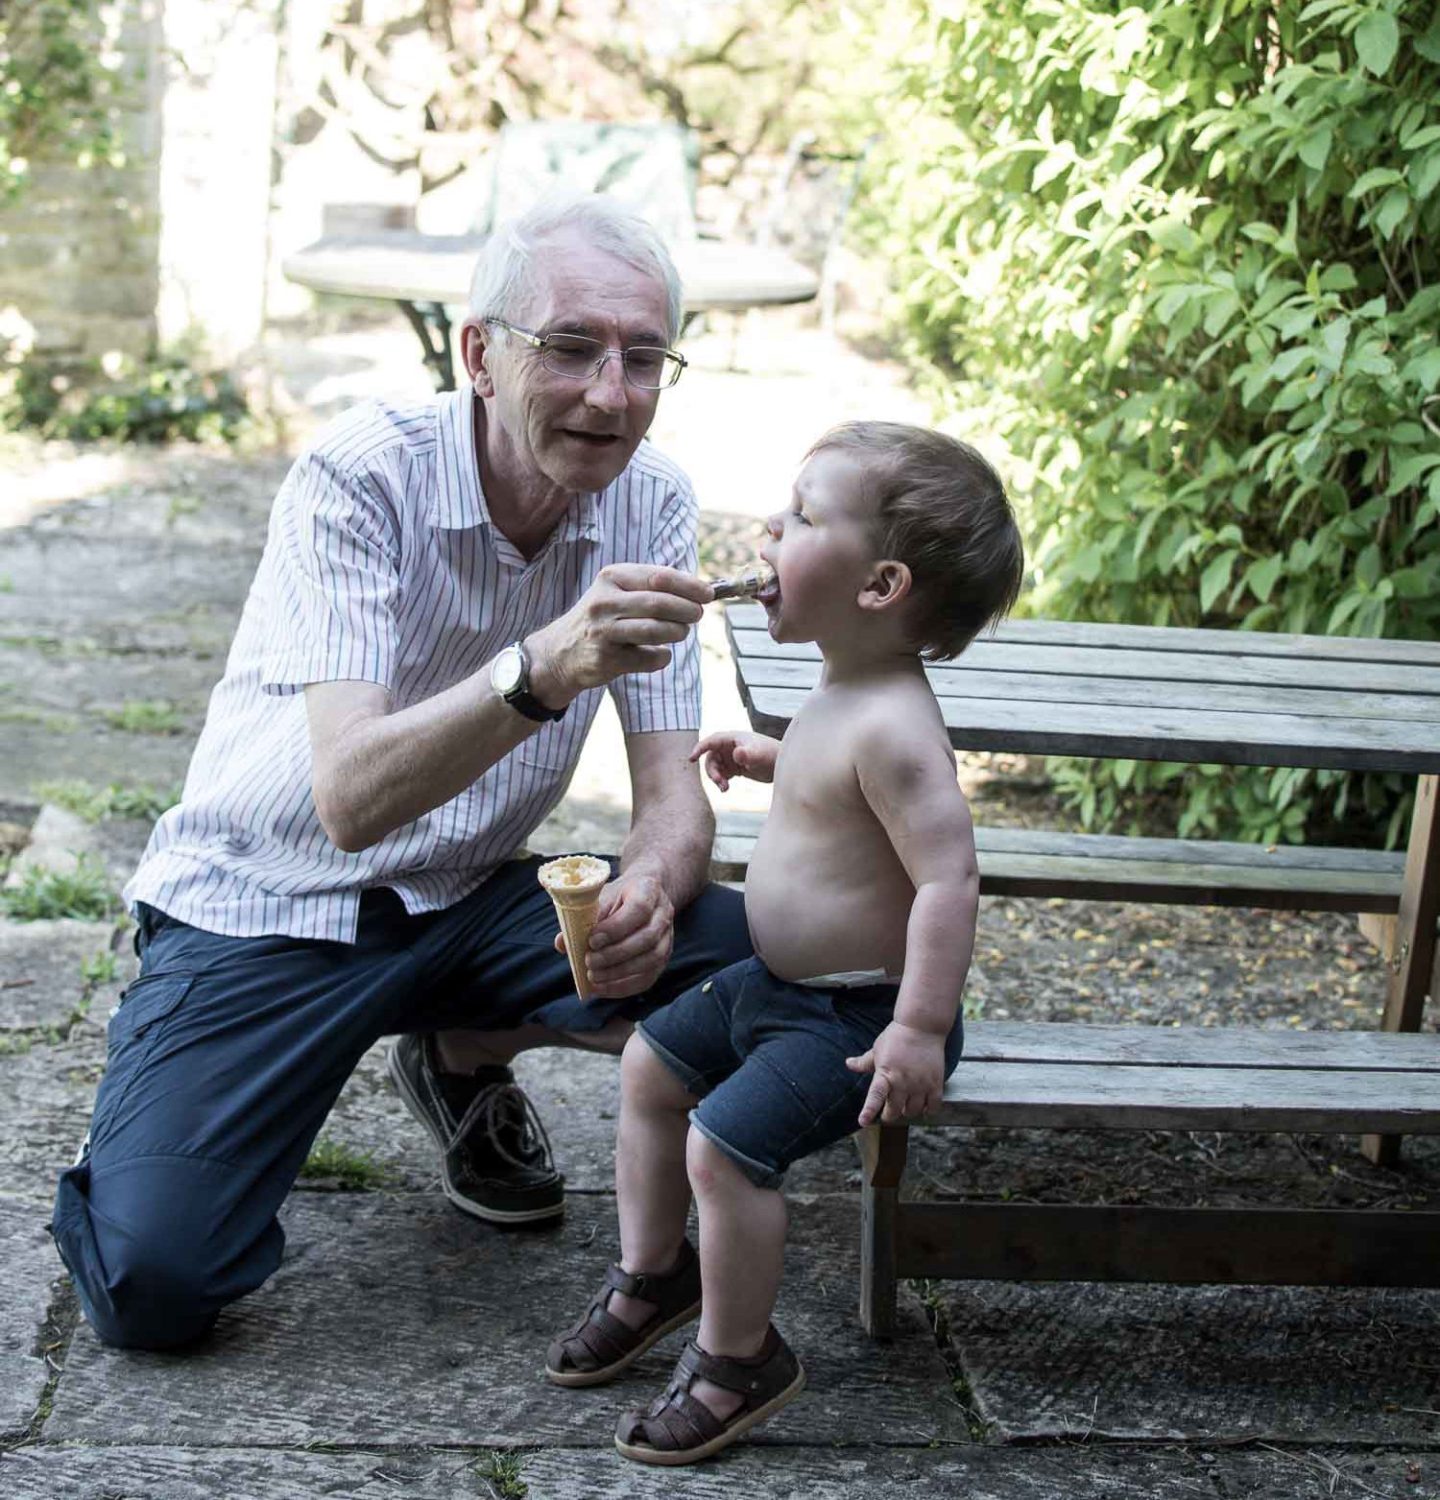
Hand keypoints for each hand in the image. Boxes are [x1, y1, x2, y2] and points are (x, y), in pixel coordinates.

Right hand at [527, 565, 710, 705]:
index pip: (659, 576)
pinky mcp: (606, 660)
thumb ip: (654, 588)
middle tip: (697, 615)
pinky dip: (661, 657)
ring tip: (680, 632)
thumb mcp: (618, 592)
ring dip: (677, 632)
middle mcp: (604, 602)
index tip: (708, 594)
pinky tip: (657, 653)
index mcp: (612, 578)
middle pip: (659, 603)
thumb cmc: (602, 618)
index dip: (689, 585)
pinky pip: (649, 659)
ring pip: (656, 631)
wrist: (561, 652)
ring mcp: (603, 632)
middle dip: (687, 610)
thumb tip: (701, 590)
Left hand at [554, 870, 673, 999]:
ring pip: (651, 960)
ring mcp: (667, 938)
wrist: (644, 896)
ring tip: (593, 976)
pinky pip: (647, 978)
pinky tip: (601, 988)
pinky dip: (623, 987)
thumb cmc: (618, 897)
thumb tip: (562, 944)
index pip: (639, 909)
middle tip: (589, 961)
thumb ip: (583, 918)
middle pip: (646, 938)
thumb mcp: (601, 896)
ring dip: (619, 973)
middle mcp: (663, 914)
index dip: (616, 928)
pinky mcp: (663, 958)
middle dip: (615, 954)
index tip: (592, 940)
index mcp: (648, 891)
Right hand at [688, 731, 779, 790]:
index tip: (691, 758)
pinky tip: (726, 789)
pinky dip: (721, 781)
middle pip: (711, 757)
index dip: (699, 748)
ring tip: (725, 788)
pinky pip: (721, 774)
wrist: (783, 765)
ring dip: (716, 778)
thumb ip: (748, 754)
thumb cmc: (772, 755)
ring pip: (715, 767)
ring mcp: (731, 757)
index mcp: (732, 738)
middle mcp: (729, 746)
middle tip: (720, 782)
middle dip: (712, 771)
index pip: (711, 741)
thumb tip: (736, 753)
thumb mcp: (759, 755)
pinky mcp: (735, 768)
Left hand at [846, 1020, 945, 1125]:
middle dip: (889, 1115)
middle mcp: (903, 1082)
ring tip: (905, 1105)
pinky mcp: (936, 1084)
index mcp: (886, 1073)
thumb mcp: (877, 1049)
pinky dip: (928, 1111)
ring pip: (913, 1111)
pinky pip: (933, 1107)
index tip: (863, 1122)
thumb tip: (848, 1063)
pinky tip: (923, 1107)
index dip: (869, 1110)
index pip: (875, 1096)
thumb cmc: (897, 1037)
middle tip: (888, 1112)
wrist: (922, 1026)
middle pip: (894, 1111)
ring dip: (907, 1111)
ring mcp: (920, 1084)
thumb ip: (864, 1062)